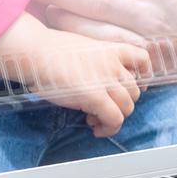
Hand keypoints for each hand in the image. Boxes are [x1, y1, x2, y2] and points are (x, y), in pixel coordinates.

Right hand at [0, 14, 150, 137]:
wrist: (33, 50)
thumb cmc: (48, 50)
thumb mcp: (82, 48)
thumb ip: (97, 62)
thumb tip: (98, 83)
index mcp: (111, 49)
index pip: (143, 60)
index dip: (142, 77)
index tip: (132, 88)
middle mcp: (114, 64)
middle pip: (135, 90)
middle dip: (122, 103)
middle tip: (102, 109)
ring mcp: (107, 80)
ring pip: (128, 107)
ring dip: (115, 117)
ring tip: (95, 120)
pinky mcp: (96, 96)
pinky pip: (115, 119)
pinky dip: (109, 128)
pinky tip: (96, 129)